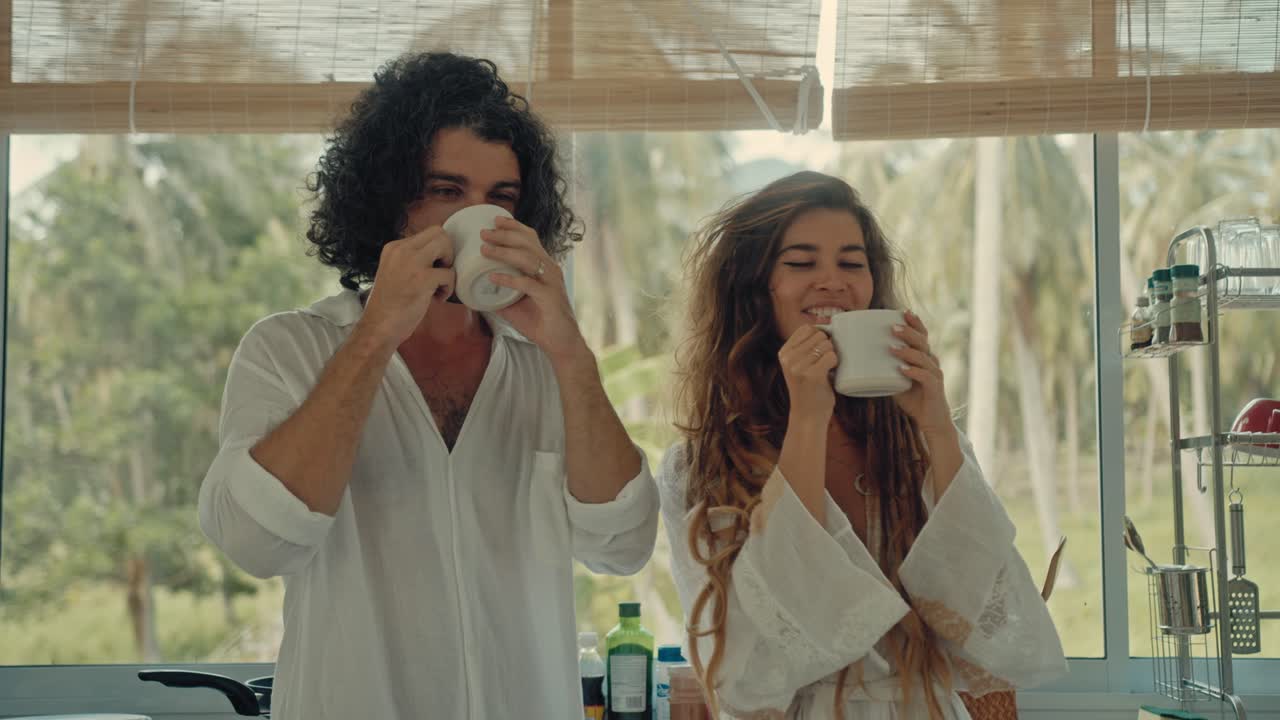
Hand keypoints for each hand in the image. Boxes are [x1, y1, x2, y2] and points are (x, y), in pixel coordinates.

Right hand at [357, 227, 454, 347]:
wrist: (378, 326)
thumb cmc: (388, 305)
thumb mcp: (395, 271)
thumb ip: (411, 260)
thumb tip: (438, 255)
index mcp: (394, 247)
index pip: (427, 234)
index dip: (437, 251)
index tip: (431, 270)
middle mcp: (401, 249)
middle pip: (439, 233)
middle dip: (447, 253)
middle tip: (439, 274)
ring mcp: (412, 262)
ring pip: (446, 245)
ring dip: (448, 266)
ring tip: (438, 285)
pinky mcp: (422, 278)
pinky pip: (450, 274)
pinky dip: (448, 288)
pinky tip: (436, 298)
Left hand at [484, 216, 585, 363]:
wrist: (561, 344)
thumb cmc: (540, 322)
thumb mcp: (516, 303)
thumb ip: (500, 292)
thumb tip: (476, 287)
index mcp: (544, 267)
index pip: (531, 238)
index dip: (514, 227)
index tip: (495, 220)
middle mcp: (550, 270)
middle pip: (528, 243)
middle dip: (504, 234)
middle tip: (484, 232)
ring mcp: (551, 283)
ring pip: (528, 259)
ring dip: (504, 252)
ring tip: (484, 249)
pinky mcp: (550, 297)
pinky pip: (528, 284)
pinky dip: (509, 278)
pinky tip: (493, 276)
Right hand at [778, 325, 837, 422]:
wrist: (807, 417)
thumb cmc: (809, 390)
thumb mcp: (799, 365)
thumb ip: (806, 348)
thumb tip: (826, 323)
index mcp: (784, 353)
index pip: (807, 329)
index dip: (819, 335)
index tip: (822, 349)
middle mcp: (788, 358)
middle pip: (819, 335)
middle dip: (827, 346)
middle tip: (825, 363)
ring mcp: (798, 367)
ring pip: (826, 345)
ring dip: (832, 355)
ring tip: (827, 369)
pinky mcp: (811, 375)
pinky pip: (831, 356)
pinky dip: (835, 363)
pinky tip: (830, 373)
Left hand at [890, 310, 952, 436]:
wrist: (930, 421)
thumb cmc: (913, 398)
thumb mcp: (896, 381)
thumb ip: (884, 371)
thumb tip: (859, 362)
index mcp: (924, 357)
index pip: (922, 336)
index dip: (915, 323)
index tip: (904, 312)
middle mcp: (931, 362)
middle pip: (922, 342)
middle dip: (909, 333)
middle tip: (893, 328)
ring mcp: (935, 375)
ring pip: (923, 358)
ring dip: (907, 352)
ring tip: (892, 348)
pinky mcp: (935, 388)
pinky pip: (925, 377)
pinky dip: (914, 372)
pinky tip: (903, 369)